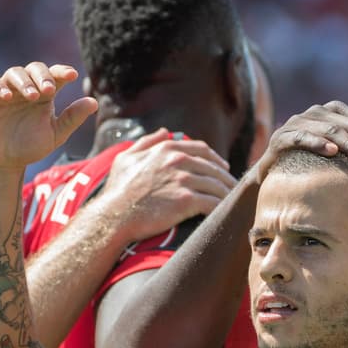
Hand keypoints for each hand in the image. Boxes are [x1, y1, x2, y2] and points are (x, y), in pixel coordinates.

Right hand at [0, 62, 97, 171]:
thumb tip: (94, 102)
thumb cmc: (29, 148)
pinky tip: (8, 96)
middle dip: (44, 76)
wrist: (2, 162)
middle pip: (36, 69)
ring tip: (32, 96)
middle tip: (50, 90)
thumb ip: (72, 118)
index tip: (73, 75)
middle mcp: (26, 88)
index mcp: (45, 94)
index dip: (63, 72)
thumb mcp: (55, 134)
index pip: (55, 76)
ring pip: (15, 72)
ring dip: (24, 81)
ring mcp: (6, 89)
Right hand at [97, 129, 236, 242]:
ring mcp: (183, 180)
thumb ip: (147, 142)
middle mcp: (178, 161)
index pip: (201, 150)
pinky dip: (222, 208)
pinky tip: (225, 213)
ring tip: (233, 202)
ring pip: (216, 185)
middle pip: (213, 168)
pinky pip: (213, 203)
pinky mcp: (186, 201)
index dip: (215, 159)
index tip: (223, 167)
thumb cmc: (118, 190)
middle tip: (232, 187)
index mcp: (167, 149)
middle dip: (225, 178)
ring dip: (227, 194)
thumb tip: (165, 131)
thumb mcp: (126, 158)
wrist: (113, 216)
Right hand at [253, 101, 347, 181]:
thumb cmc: (314, 165)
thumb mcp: (345, 157)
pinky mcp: (282, 136)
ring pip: (332, 131)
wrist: (274, 176)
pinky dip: (318, 143)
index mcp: (337, 113)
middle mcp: (319, 112)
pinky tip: (332, 153)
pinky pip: (302, 137)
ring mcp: (299, 122)